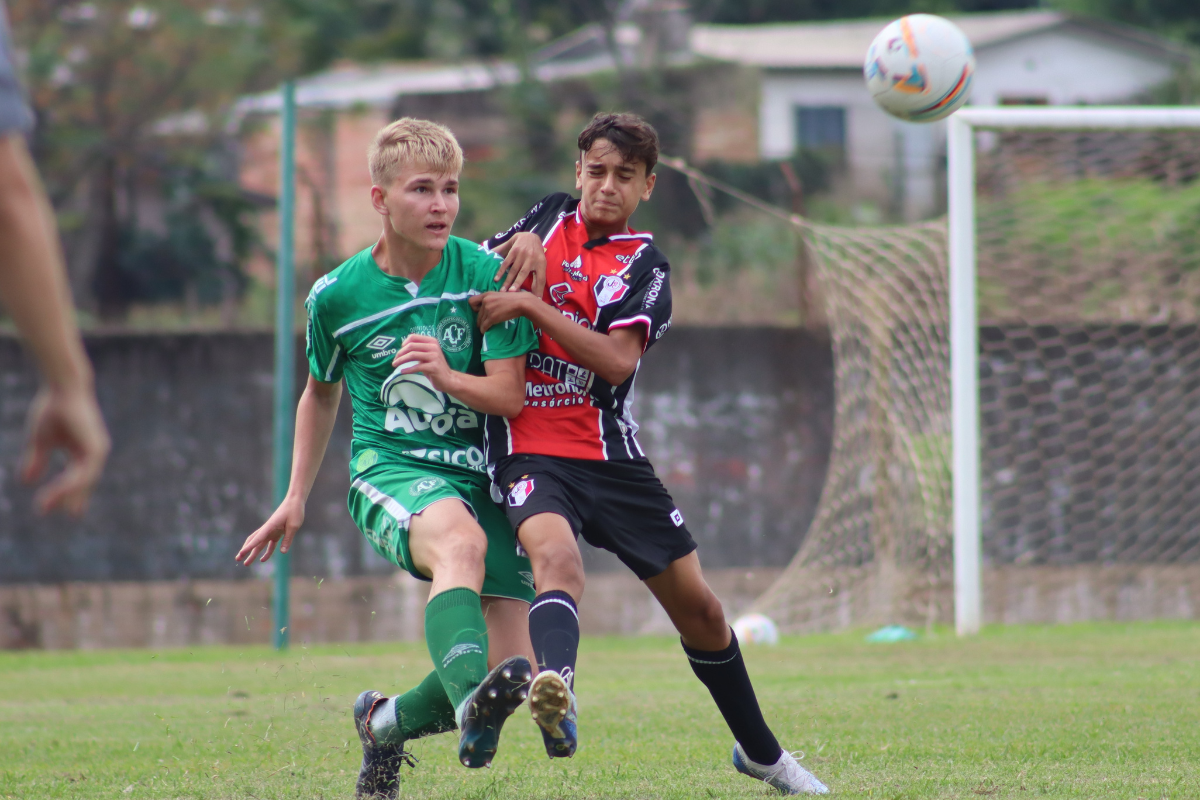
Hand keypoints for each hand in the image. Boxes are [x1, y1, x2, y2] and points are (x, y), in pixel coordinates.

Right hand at [21, 384, 109, 515]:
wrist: (62, 388)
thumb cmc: (52, 408)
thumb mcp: (41, 440)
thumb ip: (36, 460)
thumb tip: (25, 482)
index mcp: (82, 451)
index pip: (76, 478)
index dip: (67, 493)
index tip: (56, 509)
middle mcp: (93, 453)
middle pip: (83, 483)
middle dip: (71, 499)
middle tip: (71, 516)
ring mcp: (97, 451)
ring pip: (82, 481)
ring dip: (64, 495)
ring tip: (44, 507)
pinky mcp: (96, 448)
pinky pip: (84, 473)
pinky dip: (70, 484)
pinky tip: (58, 493)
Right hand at [237, 495, 304, 564]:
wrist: (295, 501)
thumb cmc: (294, 511)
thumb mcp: (294, 526)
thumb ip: (288, 539)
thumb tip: (282, 553)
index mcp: (270, 526)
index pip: (258, 538)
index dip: (250, 546)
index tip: (242, 553)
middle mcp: (268, 529)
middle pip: (254, 541)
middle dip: (246, 550)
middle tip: (238, 559)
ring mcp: (271, 531)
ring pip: (259, 544)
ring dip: (253, 553)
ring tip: (246, 563)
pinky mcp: (276, 532)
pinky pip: (269, 544)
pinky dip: (266, 552)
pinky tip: (263, 559)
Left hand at [392, 334, 453, 391]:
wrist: (448, 379)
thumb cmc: (434, 367)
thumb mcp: (427, 355)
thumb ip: (418, 350)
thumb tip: (402, 348)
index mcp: (431, 341)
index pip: (413, 337)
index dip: (404, 343)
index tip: (400, 351)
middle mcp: (433, 347)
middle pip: (411, 346)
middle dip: (400, 353)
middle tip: (394, 360)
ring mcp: (434, 356)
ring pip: (412, 355)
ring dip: (401, 360)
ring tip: (395, 365)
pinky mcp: (433, 367)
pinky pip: (417, 367)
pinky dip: (407, 369)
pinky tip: (402, 371)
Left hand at [469, 291, 539, 332]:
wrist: (521, 303)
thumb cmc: (514, 299)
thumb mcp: (500, 295)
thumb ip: (492, 299)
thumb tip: (490, 306)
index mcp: (487, 294)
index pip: (471, 301)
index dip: (474, 308)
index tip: (479, 311)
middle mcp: (485, 301)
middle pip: (477, 313)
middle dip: (480, 319)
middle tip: (483, 322)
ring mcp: (488, 309)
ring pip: (480, 321)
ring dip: (482, 325)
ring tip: (485, 328)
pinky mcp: (492, 317)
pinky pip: (484, 326)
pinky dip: (484, 330)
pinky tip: (485, 331)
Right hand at [492, 232, 545, 294]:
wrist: (530, 236)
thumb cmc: (536, 254)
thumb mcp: (541, 263)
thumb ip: (539, 278)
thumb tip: (538, 296)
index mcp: (541, 263)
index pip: (541, 278)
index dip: (539, 289)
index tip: (535, 299)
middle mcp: (532, 258)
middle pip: (524, 273)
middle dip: (517, 283)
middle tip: (512, 293)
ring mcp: (522, 254)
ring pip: (514, 269)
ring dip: (507, 280)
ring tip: (502, 291)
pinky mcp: (514, 251)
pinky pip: (507, 262)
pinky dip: (501, 271)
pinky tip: (496, 279)